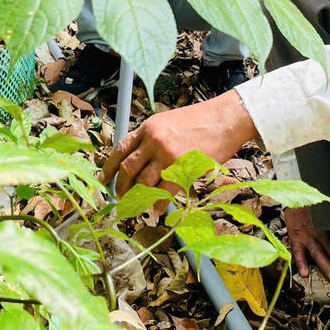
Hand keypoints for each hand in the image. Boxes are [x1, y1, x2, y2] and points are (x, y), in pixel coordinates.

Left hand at [101, 91, 258, 194]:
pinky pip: (163, 192)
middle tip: (120, 198)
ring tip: (137, 206)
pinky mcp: (181, 168)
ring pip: (143, 183)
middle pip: (128, 169)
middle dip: (121, 187)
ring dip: (138, 198)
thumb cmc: (200, 120)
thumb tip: (140, 160)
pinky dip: (157, 204)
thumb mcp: (169, 121)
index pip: (120, 149)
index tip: (104, 178)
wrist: (225, 119)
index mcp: (148, 127)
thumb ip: (152, 138)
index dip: (109, 166)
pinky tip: (156, 210)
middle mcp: (153, 141)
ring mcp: (166, 155)